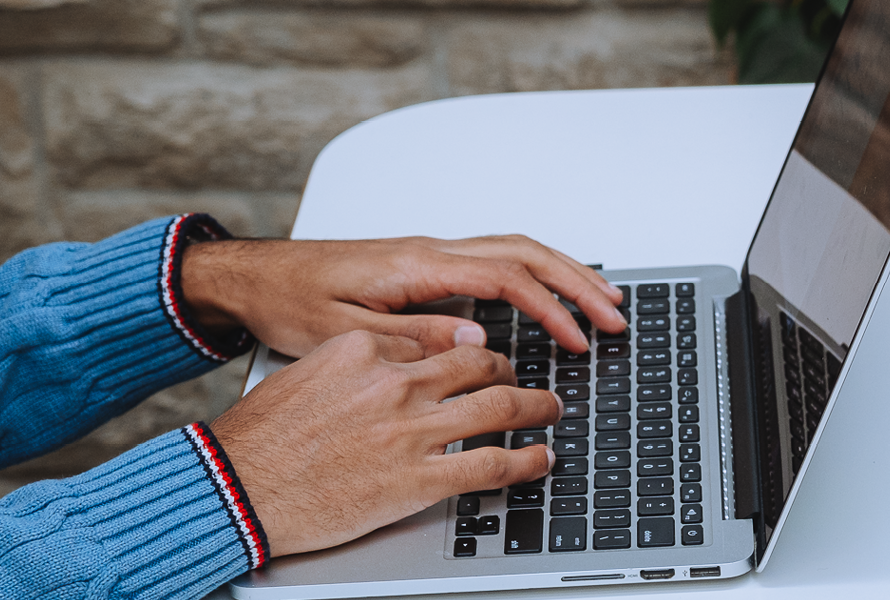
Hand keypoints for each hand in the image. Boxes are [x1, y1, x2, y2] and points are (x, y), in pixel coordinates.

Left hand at [180, 235, 625, 356]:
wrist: (252, 276)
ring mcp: (431, 253)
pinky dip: (536, 272)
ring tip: (601, 302)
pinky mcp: (426, 264)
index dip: (551, 308)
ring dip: (563, 273)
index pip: (506, 279)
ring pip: (516, 250)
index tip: (579, 340)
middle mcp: (431, 251)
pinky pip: (497, 258)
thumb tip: (476, 342)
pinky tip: (550, 294)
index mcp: (417, 264)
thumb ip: (412, 338)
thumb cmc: (288, 301)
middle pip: (526, 252)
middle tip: (615, 315)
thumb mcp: (342, 334)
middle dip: (578, 282)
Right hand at [211, 330, 560, 555]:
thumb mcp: (306, 372)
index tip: (481, 357)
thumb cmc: (260, 438)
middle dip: (512, 370)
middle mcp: (395, 384)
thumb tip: (393, 359)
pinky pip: (493, 464)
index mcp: (364, 349)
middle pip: (479, 362)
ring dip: (537, 408)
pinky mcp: (419, 479)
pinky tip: (541, 459)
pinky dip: (528, 461)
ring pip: (501, 405)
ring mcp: (411, 431)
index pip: (436, 338)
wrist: (235, 486)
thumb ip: (356, 361)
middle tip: (526, 380)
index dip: (467, 348)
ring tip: (551, 410)